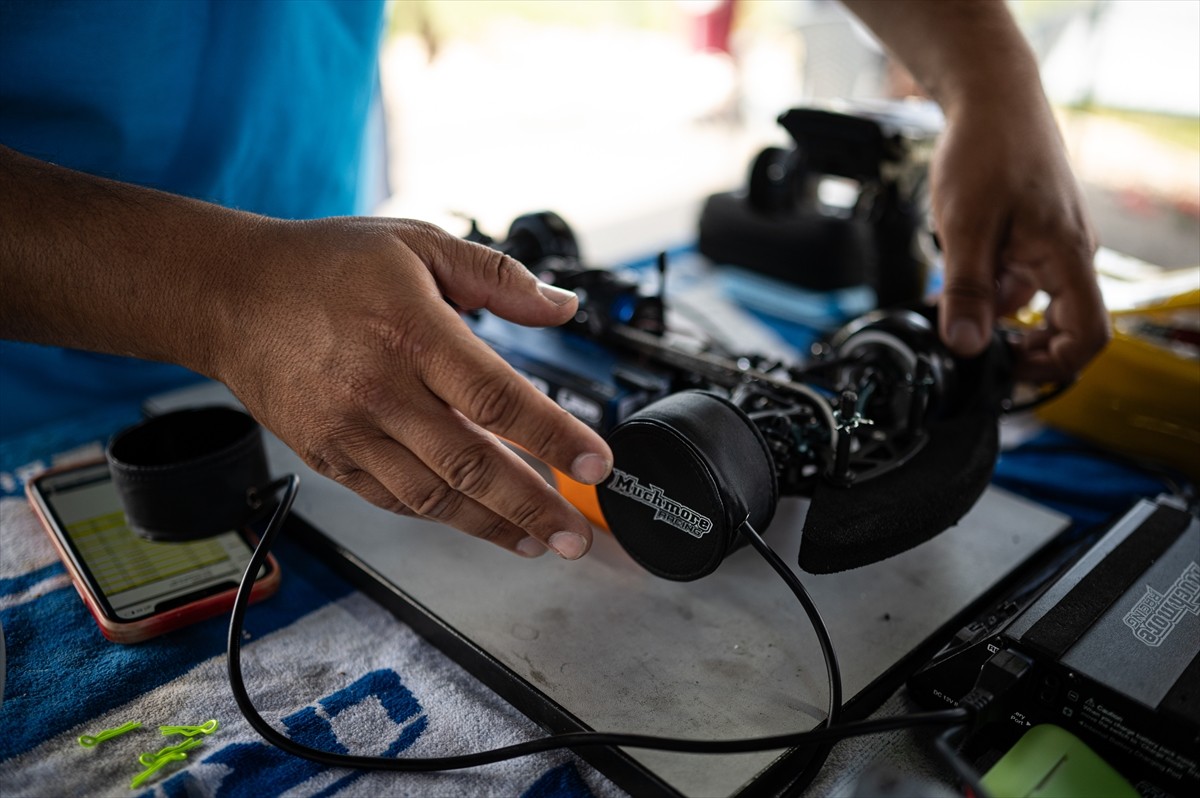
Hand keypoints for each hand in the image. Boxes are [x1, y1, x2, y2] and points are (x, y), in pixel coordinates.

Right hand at [215, 217, 612, 559]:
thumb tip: (561, 307)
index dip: (554, 437)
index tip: (595, 465)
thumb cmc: (325, 266)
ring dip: (492, 525)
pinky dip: (441, 515)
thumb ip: (497, 277)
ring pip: (434, 495)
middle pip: (472, 464)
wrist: (231, 296)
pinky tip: (476, 521)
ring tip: (538, 539)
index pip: (498, 398)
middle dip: (534, 506)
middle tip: (577, 535)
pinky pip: (394, 499)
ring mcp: (350, 430)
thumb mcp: (418, 243)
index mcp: (412, 331)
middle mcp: (380, 389)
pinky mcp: (329, 456)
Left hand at [930, 94, 1110, 382]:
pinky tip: (954, 280)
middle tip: (970, 347)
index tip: (1005, 370)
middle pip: (1061, 326)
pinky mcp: (1032, 234)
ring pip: (1031, 303)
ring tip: (950, 305)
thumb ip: (967, 291)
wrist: (990, 95)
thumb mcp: (964, 227)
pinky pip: (1017, 278)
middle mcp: (1069, 253)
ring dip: (995, 315)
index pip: (1088, 336)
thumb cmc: (986, 149)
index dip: (1052, 367)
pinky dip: (989, 288)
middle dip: (1019, 346)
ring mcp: (1051, 244)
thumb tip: (967, 346)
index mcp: (1066, 256)